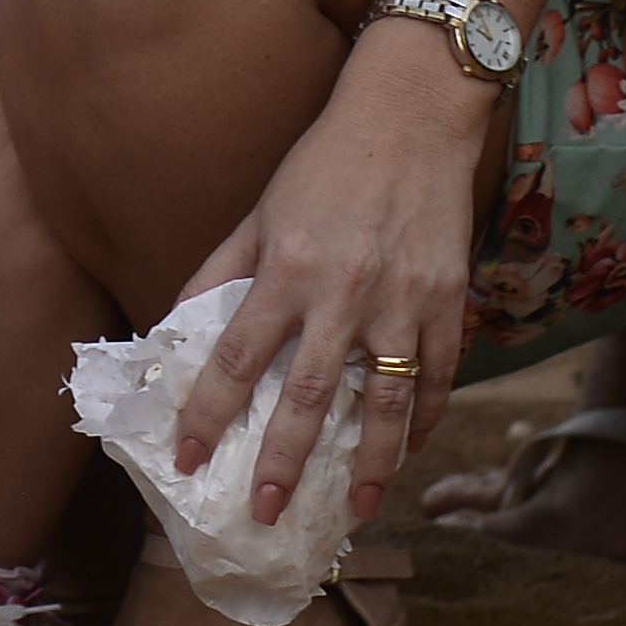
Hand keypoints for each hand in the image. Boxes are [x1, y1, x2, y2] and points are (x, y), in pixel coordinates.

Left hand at [166, 48, 500, 527]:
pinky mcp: (449, 298)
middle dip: (283, 462)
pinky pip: (438, 374)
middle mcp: (343, 290)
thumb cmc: (325, 161)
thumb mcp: (259, 211)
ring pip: (385, 402)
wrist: (412, 113)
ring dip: (368, 463)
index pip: (234, 359)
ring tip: (355, 508)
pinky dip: (425, 417)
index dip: (207, 414)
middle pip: (307, 396)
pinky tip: (410, 448)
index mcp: (286, 268)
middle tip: (265, 512)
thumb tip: (176, 326)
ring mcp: (403, 299)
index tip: (188, 459)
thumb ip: (219, 272)